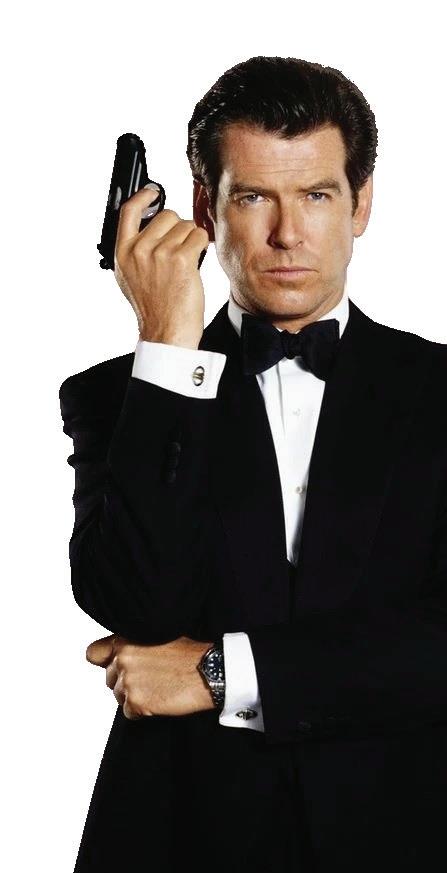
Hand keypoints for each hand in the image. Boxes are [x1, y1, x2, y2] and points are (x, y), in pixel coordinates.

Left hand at [85, 634, 214, 719]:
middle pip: (109, 679)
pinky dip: (143, 711)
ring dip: (135, 697)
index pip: (93, 653)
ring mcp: (127, 681)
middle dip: (126, 682)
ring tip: (159, 688)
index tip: (116, 666)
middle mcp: (121, 659)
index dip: (104, 661)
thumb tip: (118, 655)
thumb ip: (133, 645)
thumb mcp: (157, 637)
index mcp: (125, 640)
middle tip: (151, 679)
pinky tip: (160, 699)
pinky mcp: (136, 702)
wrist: (209, 671)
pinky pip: (129, 713)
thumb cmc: (188, 654)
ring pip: (119, 697)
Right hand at [113, 186, 208, 348]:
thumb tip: (148, 223)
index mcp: (122, 254)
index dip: (143, 197)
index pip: (128, 212)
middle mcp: (138, 251)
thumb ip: (135, 250)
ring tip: (184, 264)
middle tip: (178, 251)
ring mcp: (158, 254)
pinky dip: (201, 246)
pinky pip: (198, 236)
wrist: (166, 333)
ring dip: (191, 240)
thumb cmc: (154, 308)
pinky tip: (195, 264)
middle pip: (166, 216)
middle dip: (177, 229)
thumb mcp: (131, 277)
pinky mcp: (180, 259)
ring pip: (185, 225)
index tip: (154, 192)